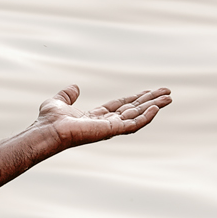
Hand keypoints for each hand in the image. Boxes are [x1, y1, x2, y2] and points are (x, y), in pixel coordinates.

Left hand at [34, 84, 170, 148]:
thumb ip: (67, 95)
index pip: (120, 106)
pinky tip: (155, 108)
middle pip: (133, 110)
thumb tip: (74, 87)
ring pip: (137, 116)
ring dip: (153, 107)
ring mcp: (109, 128)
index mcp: (95, 117)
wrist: (48, 130)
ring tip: (168, 98)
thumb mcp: (58, 102)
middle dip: (150, 101)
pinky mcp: (111, 131)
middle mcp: (105, 123)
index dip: (135, 98)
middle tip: (167, 93)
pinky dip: (145, 117)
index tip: (149, 92)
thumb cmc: (49, 121)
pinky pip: (133, 125)